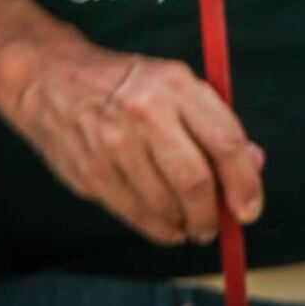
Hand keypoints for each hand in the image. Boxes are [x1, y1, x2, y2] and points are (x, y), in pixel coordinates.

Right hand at [0, 30, 264, 247]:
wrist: (51, 76)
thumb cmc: (122, 82)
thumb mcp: (172, 83)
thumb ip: (213, 122)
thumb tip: (254, 163)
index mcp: (175, 84)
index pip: (225, 140)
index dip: (245, 182)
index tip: (250, 208)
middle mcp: (146, 111)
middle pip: (195, 180)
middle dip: (213, 214)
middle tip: (216, 225)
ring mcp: (114, 143)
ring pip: (166, 204)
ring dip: (185, 224)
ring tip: (189, 223)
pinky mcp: (92, 171)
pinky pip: (136, 214)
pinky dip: (159, 229)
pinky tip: (166, 225)